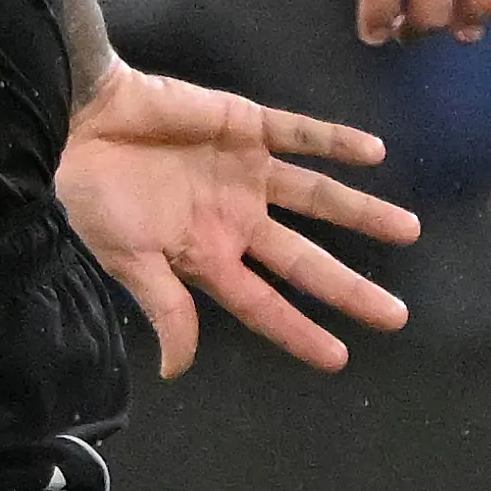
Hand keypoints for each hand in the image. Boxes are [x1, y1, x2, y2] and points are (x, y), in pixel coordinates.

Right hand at [57, 65, 416, 377]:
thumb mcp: (127, 260)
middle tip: (396, 316)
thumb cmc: (97, 195)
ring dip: (361, 213)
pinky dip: (336, 142)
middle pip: (304, 260)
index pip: (263, 303)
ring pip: (317, 198)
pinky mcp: (247, 126)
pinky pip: (301, 135)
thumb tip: (176, 370)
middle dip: (348, 288)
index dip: (299, 331)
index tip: (339, 358)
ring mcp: (246, 173)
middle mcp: (235, 219)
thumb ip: (165, 308)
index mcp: (206, 256)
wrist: (81, 120)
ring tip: (409, 230)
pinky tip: (375, 152)